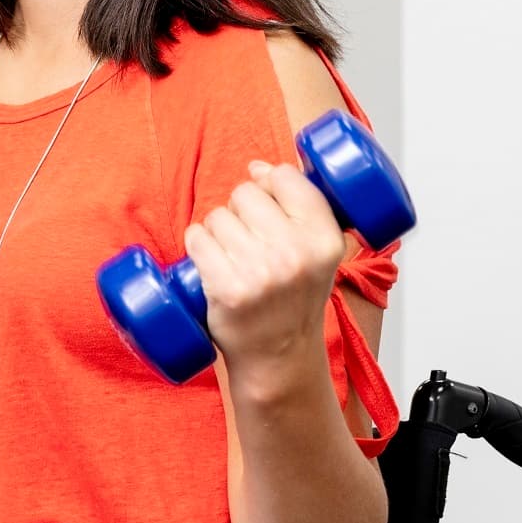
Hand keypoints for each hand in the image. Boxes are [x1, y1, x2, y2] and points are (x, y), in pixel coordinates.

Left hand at [184, 159, 346, 383]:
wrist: (278, 355)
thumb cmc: (293, 299)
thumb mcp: (317, 252)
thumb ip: (299, 206)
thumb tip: (259, 167)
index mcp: (325, 239)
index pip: (286, 177)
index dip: (269, 184)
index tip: (267, 205)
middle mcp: (297, 253)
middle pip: (245, 192)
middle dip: (239, 210)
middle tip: (249, 242)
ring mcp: (261, 271)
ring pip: (217, 215)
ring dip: (216, 231)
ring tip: (233, 258)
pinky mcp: (228, 287)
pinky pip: (196, 238)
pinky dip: (196, 246)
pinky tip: (210, 264)